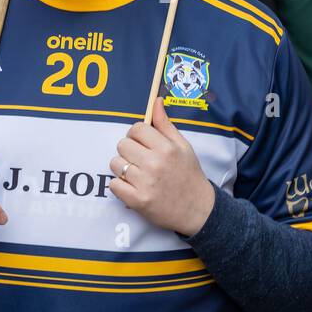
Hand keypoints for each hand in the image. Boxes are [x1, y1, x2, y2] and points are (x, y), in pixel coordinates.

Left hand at [109, 100, 215, 237]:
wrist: (197, 210)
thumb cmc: (189, 175)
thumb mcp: (183, 147)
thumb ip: (166, 125)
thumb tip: (156, 102)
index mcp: (166, 148)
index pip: (136, 129)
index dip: (136, 134)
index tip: (141, 142)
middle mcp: (155, 164)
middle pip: (122, 145)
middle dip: (129, 150)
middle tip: (140, 160)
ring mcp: (145, 183)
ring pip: (115, 164)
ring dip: (123, 168)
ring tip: (137, 174)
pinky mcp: (137, 201)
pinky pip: (114, 185)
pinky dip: (120, 186)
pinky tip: (133, 187)